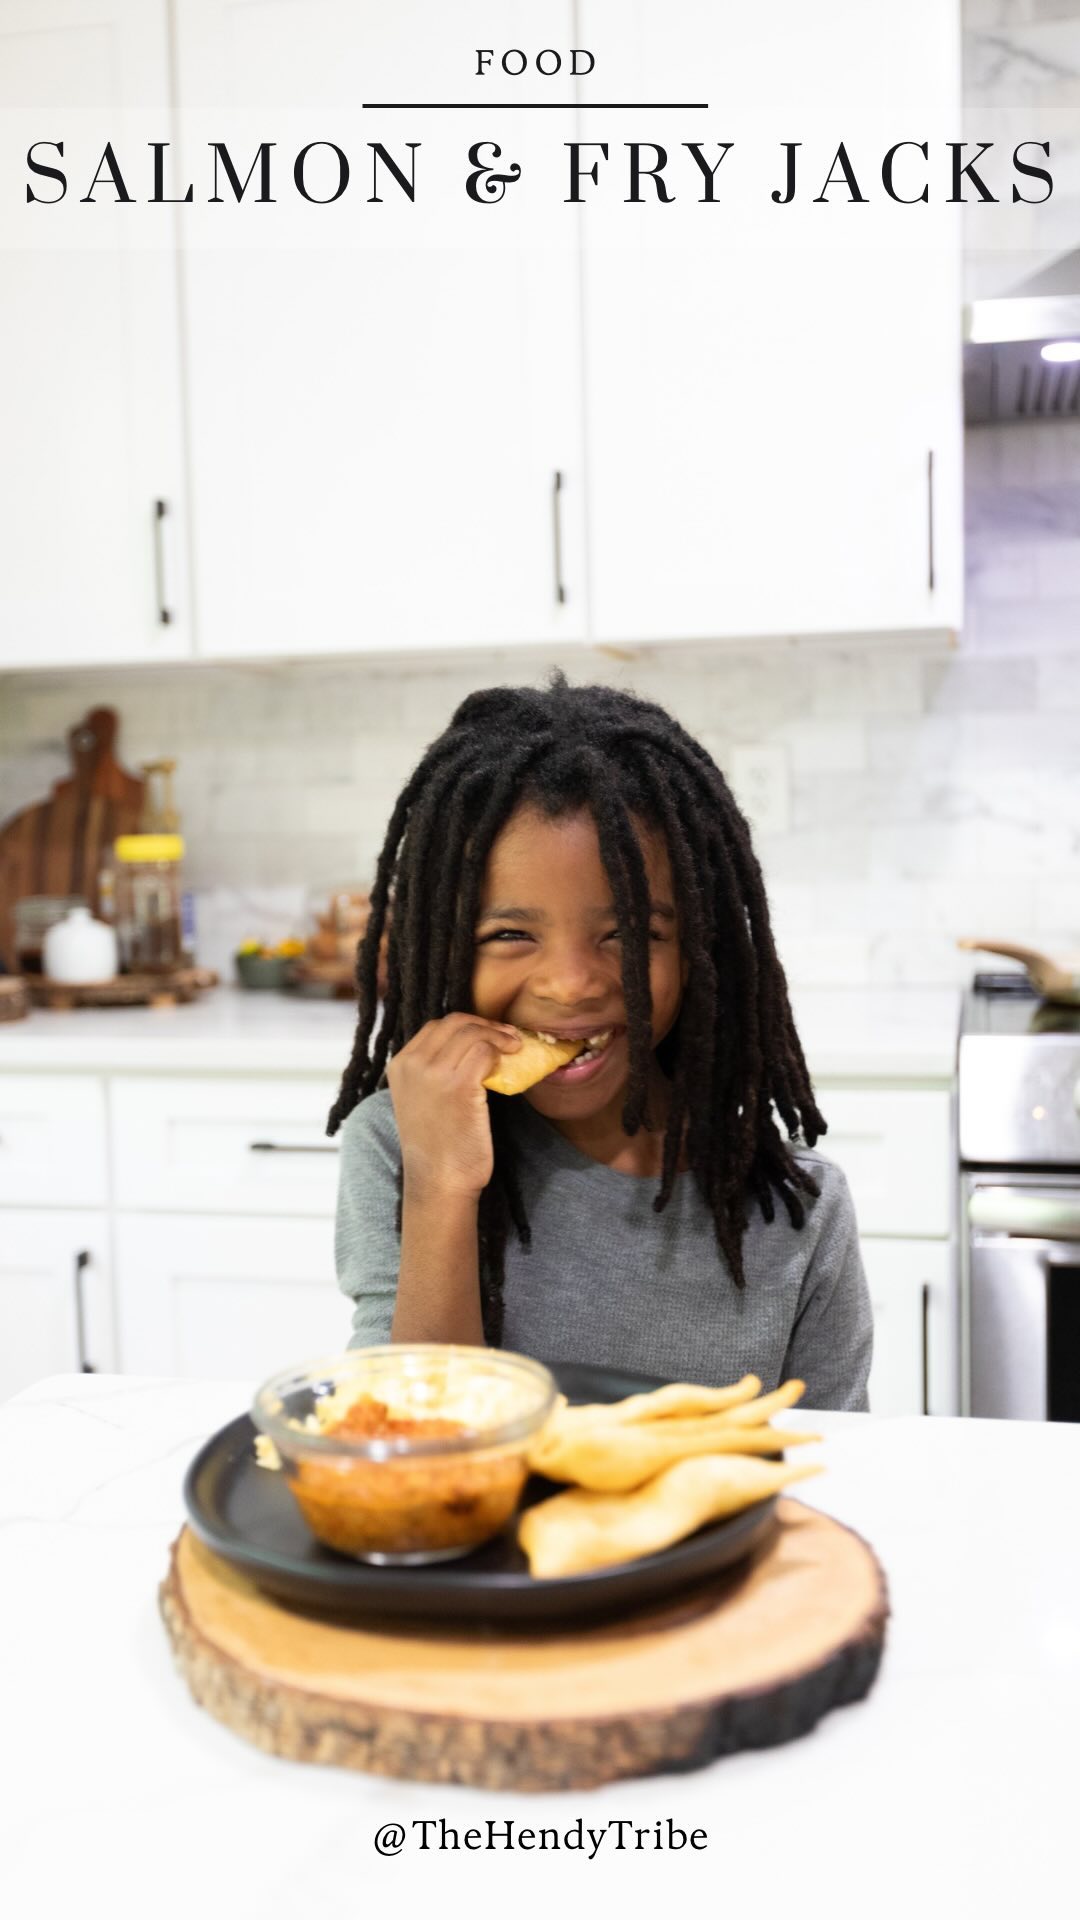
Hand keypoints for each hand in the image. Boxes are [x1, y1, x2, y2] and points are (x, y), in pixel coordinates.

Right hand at [386, 1014, 520, 1200]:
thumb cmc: (437, 1147)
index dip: (466, 1025)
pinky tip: (512, 1059)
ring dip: (498, 1035)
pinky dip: (501, 1050)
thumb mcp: (422, 1101)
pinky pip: (484, 1050)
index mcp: (399, 1066)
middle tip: (507, 1036)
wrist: (439, 1182)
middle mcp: (412, 1064)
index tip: (488, 1034)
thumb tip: (470, 1048)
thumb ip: (433, 1073)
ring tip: (515, 1046)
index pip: (435, 1027)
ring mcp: (433, 1073)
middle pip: (453, 1023)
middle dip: (484, 1024)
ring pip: (472, 1033)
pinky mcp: (458, 1085)